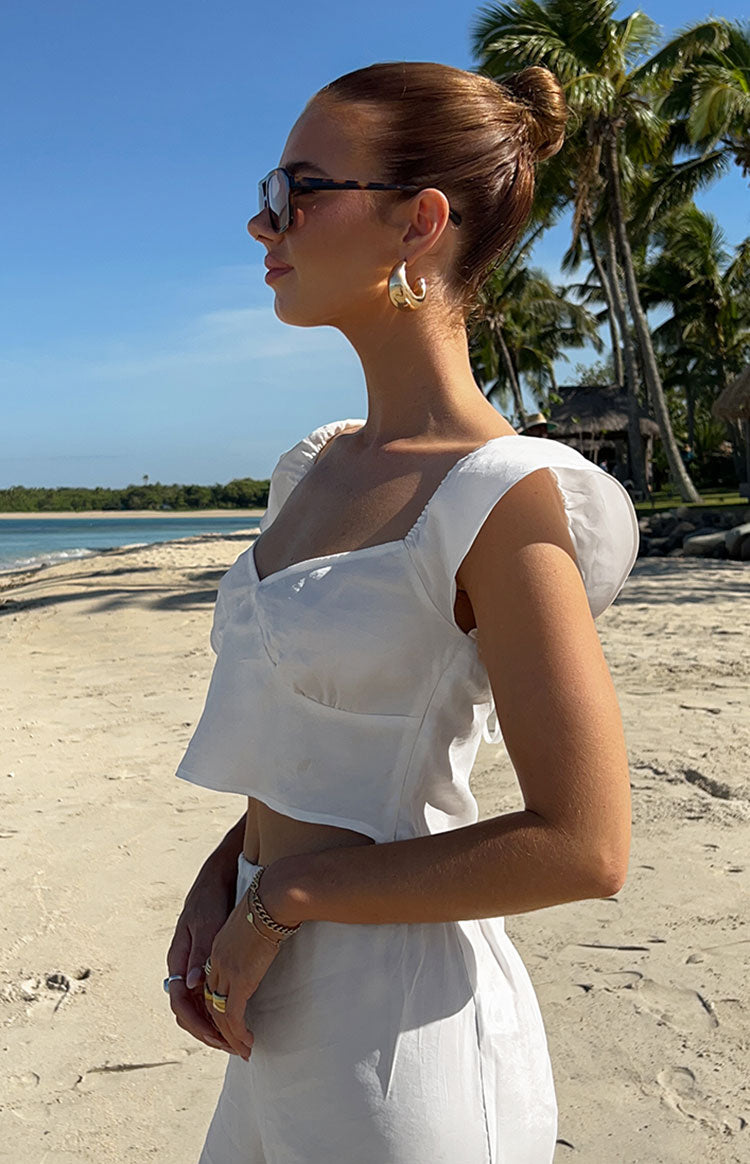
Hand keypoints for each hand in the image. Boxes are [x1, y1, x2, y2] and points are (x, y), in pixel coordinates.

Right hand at [166, 866, 238, 1054]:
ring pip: (198, 1006)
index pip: (179, 1003)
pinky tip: (236, 1017)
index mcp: (178, 959)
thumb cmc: (211, 898)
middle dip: (208, 1033)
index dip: (197, 1025)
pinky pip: (208, 994)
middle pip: (187, 1011)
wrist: (218, 877)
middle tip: (233, 1047)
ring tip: (236, 1040)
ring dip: (214, 1026)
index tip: (218, 1038)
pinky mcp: (207, 962)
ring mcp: (194, 965)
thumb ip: (198, 953)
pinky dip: (219, 1010)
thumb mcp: (206, 923)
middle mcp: (183, 966)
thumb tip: (187, 985)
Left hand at [203, 890, 284, 1057]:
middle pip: (209, 1004)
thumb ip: (247, 940)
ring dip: (230, 1037)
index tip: (228, 1022)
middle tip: (234, 1045)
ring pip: (219, 1015)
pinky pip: (233, 1015)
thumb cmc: (270, 905)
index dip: (216, 1007)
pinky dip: (238, 1033)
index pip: (209, 986)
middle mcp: (215, 962)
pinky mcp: (240, 980)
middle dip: (219, 1029)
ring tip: (243, 1050)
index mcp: (216, 949)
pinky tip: (248, 1042)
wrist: (272, 899)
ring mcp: (226, 971)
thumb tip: (256, 946)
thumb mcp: (251, 923)